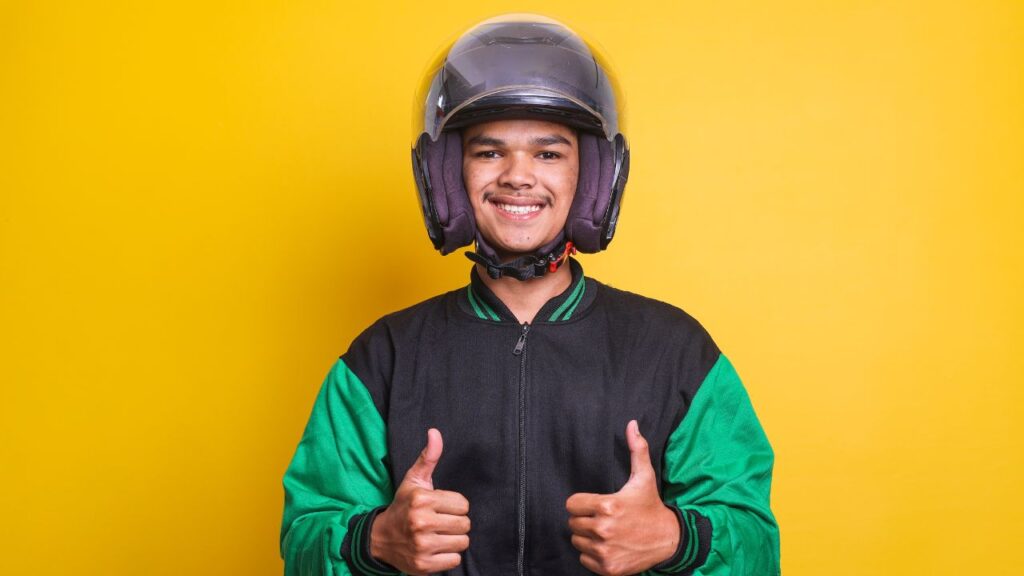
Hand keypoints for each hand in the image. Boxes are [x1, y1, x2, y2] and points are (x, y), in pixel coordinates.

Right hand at [370, 428, 470, 574]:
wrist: (380, 538)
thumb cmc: (402, 506)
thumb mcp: (413, 480)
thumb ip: (428, 457)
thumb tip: (435, 432)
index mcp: (422, 499)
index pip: (463, 504)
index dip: (454, 506)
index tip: (440, 507)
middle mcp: (421, 522)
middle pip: (465, 524)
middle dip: (455, 523)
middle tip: (440, 522)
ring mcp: (422, 545)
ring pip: (462, 542)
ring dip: (453, 539)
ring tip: (438, 535)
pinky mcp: (424, 565)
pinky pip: (455, 560)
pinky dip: (448, 556)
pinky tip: (435, 548)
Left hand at [566, 420, 679, 575]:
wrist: (669, 539)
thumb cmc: (651, 506)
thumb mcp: (644, 477)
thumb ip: (637, 450)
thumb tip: (632, 424)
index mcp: (608, 506)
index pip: (571, 505)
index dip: (581, 503)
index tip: (594, 504)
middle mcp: (603, 529)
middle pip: (573, 524)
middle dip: (584, 520)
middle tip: (602, 518)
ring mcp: (604, 551)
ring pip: (577, 542)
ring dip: (587, 538)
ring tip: (606, 532)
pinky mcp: (607, 568)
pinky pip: (584, 560)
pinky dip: (593, 555)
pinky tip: (608, 546)